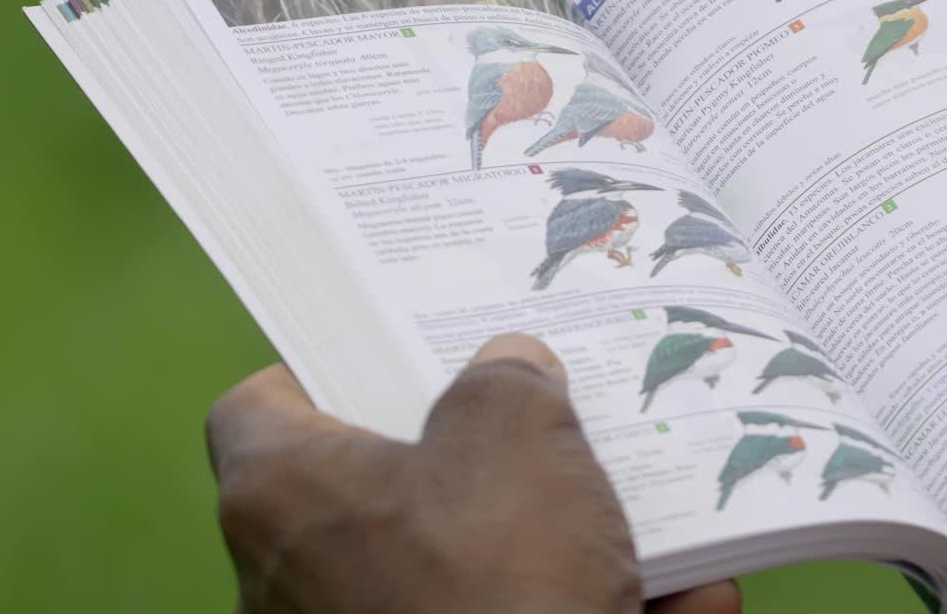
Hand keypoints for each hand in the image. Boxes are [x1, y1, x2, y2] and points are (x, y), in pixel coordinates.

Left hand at [206, 333, 741, 613]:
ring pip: (461, 568)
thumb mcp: (519, 434)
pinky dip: (587, 613)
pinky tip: (686, 596)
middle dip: (476, 452)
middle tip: (539, 416)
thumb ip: (508, 380)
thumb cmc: (498, 582)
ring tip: (641, 509)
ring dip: (558, 540)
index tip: (396, 357)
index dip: (324, 367)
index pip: (260, 408)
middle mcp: (295, 581)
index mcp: (285, 494)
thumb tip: (511, 372)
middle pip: (378, 485)